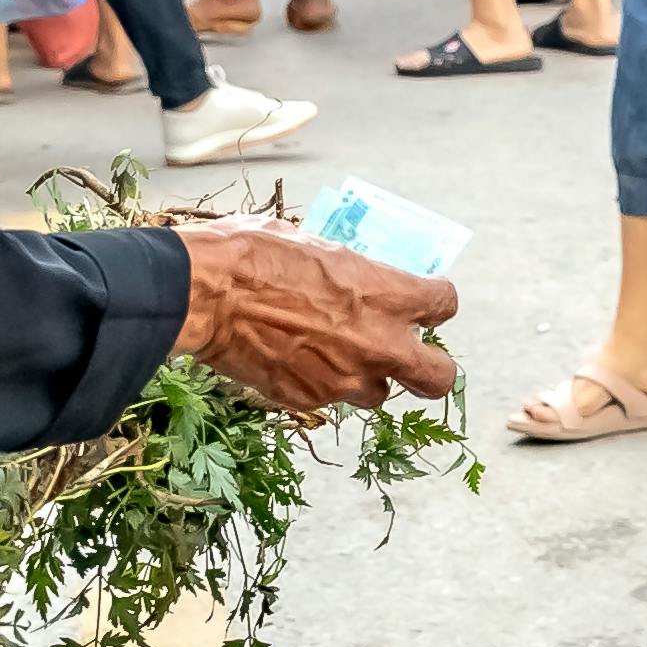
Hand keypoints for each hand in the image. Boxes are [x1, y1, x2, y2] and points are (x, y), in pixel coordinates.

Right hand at [174, 226, 461, 416]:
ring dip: (366, 377)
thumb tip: (354, 274)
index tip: (423, 300)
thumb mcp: (314, 246)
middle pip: (439, 377)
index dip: (435, 302)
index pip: (445, 304)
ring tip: (335, 354)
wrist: (201, 294)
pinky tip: (292, 358)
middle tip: (409, 354)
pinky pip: (328, 399)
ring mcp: (345, 379)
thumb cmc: (253, 254)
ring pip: (378, 393)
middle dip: (430, 368)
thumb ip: (349, 271)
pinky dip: (318, 383)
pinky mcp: (309, 400)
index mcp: (387, 295)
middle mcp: (378, 344)